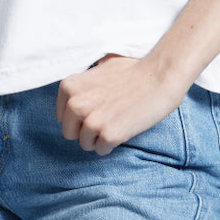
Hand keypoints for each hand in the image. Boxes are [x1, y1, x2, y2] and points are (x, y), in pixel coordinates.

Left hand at [56, 53, 185, 154]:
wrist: (158, 77)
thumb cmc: (131, 71)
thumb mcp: (98, 69)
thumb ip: (82, 83)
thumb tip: (75, 95)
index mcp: (69, 87)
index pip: (61, 117)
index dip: (78, 117)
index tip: (95, 110)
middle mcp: (75, 104)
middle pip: (69, 133)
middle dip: (85, 131)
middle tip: (105, 119)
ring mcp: (91, 120)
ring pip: (84, 144)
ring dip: (98, 138)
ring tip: (115, 122)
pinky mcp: (109, 134)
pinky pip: (101, 150)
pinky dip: (111, 145)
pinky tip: (122, 129)